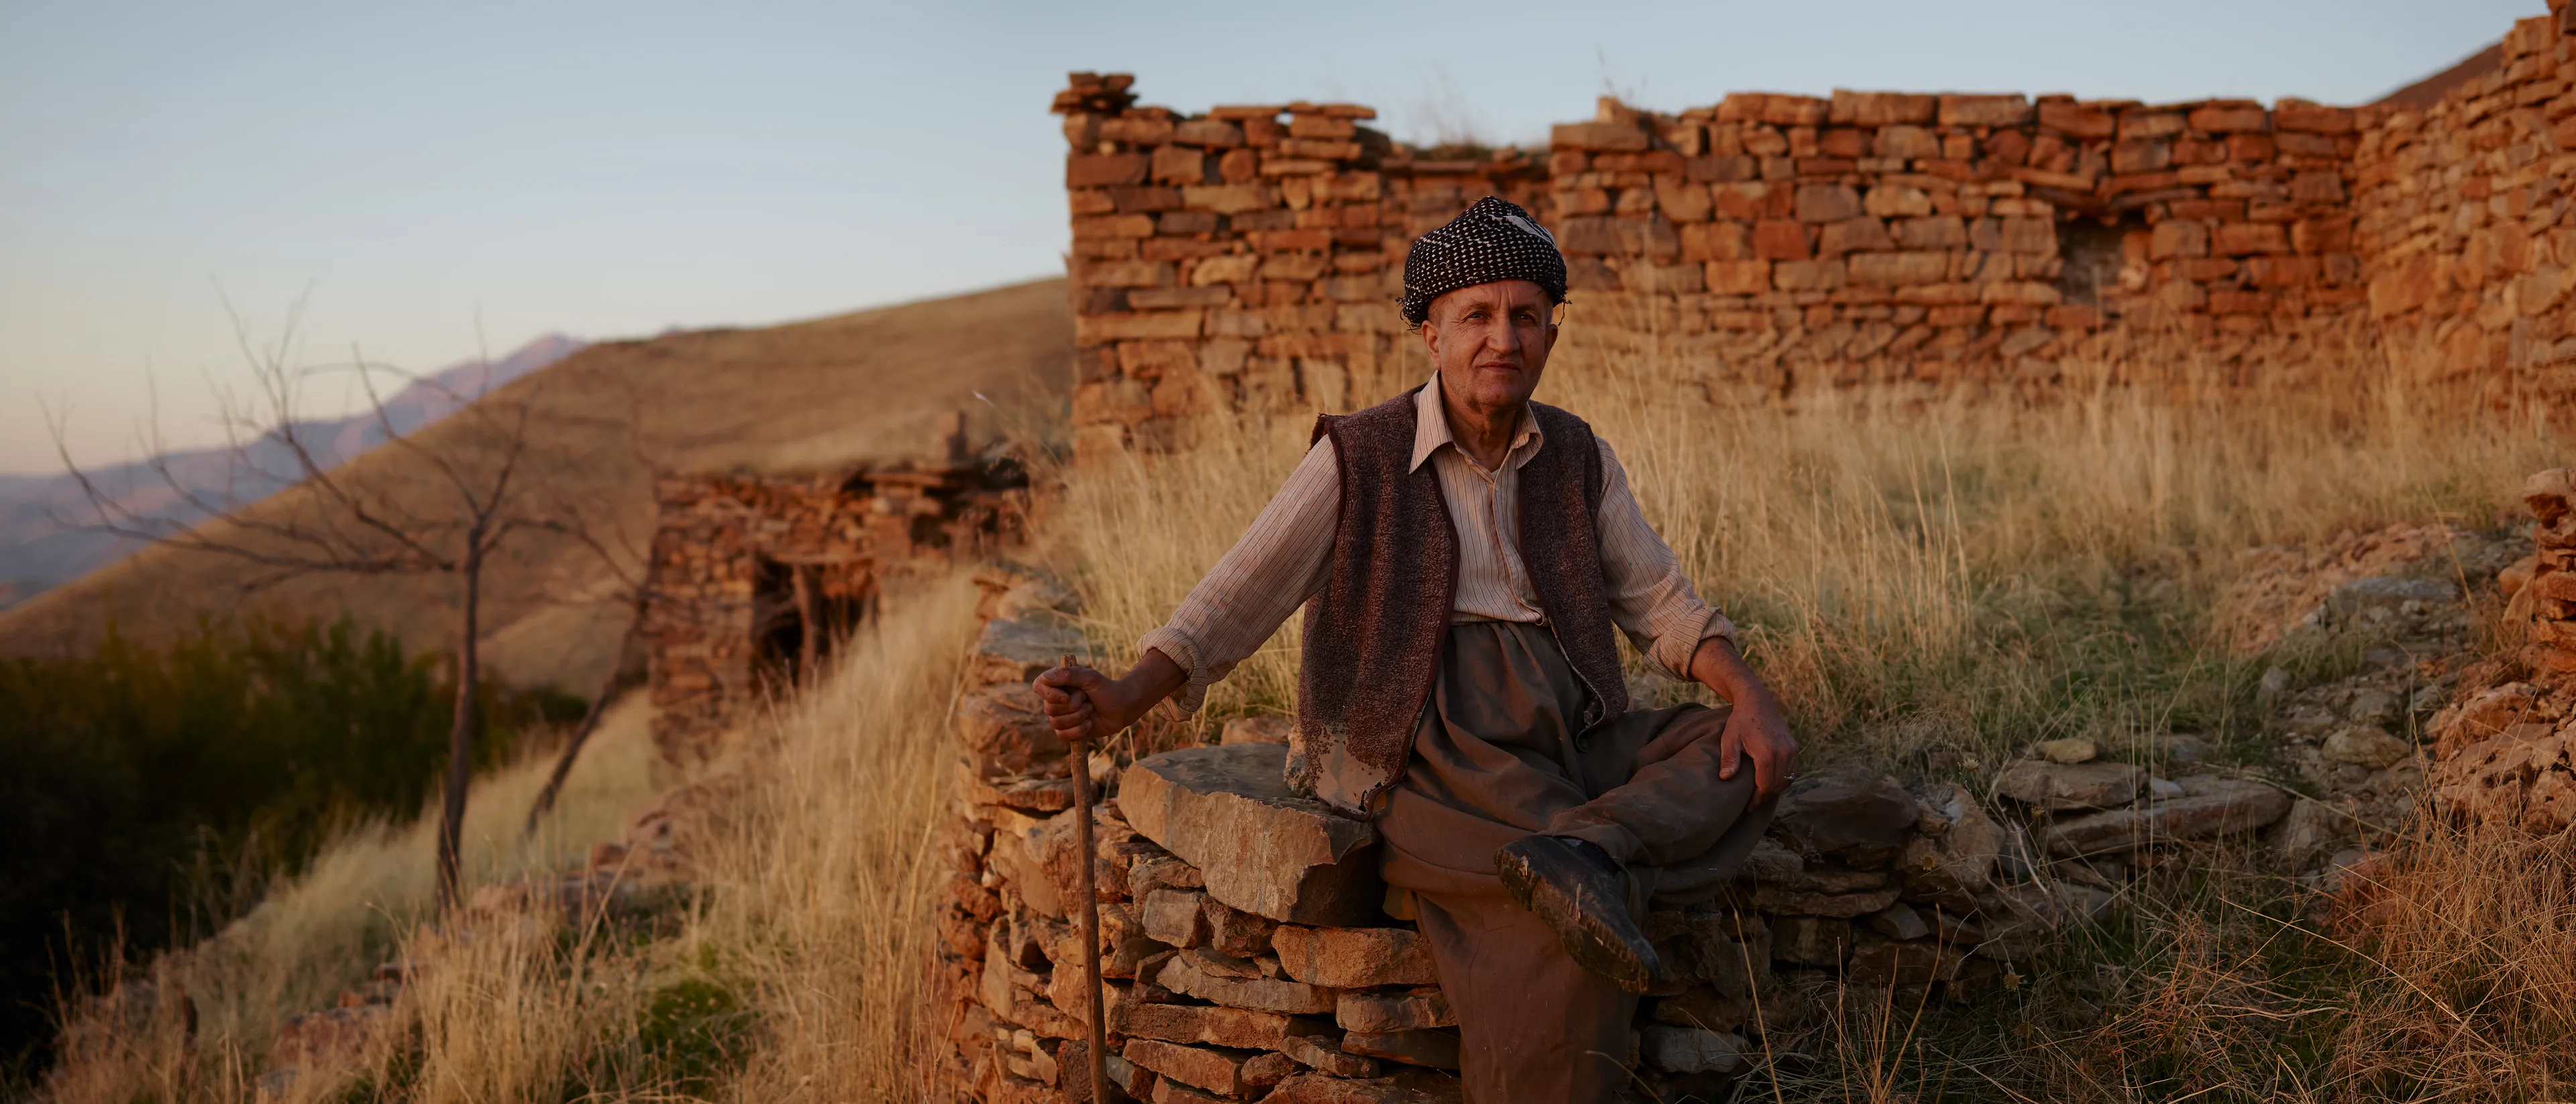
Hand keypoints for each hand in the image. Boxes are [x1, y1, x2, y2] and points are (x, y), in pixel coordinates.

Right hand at [1033, 648, 1185, 745]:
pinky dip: (1079, 730)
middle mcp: (1057, 700)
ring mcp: (1062, 716)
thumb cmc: (1106, 689)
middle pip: (1049, 708)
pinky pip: (1063, 736)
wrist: (1122, 708)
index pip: (1039, 686)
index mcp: (1059, 684)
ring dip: (1078, 717)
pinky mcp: (1068, 732)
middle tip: (1088, 700)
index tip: (1066, 696)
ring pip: (1057, 723)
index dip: (1050, 694)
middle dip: (1073, 706)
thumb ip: (1069, 675)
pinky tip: (1089, 724)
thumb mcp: (1090, 677)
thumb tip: (1047, 678)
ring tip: (1090, 710)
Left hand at [1717, 694, 1797, 805]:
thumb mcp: (1729, 739)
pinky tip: (1770, 781)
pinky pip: (1792, 772)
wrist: (1757, 703)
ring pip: (1786, 781)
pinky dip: (1783, 779)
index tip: (1748, 806)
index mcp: (1767, 753)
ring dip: (1774, 789)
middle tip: (1752, 803)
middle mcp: (1783, 753)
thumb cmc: (1740, 722)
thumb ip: (1729, 759)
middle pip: (1776, 786)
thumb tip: (1725, 778)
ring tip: (1760, 793)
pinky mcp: (1794, 747)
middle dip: (1764, 797)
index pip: (1765, 786)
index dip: (1757, 799)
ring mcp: (1791, 750)